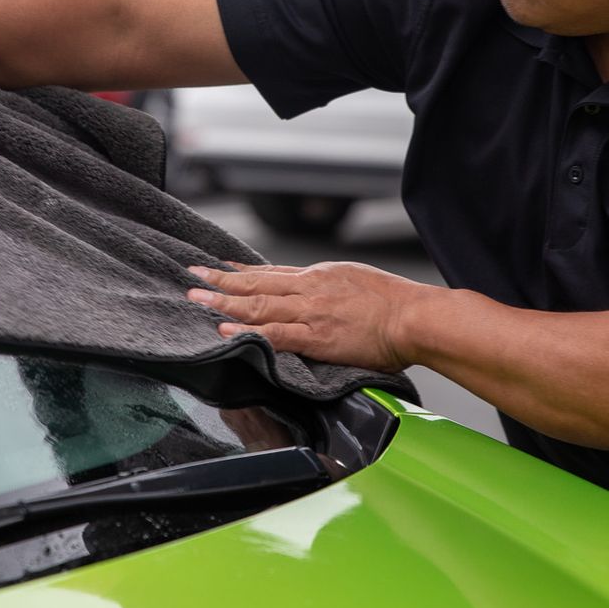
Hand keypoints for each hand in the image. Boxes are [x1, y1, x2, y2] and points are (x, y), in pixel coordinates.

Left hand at [185, 261, 424, 372]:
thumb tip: (317, 291)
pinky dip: (248, 331)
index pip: (272, 273)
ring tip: (197, 300)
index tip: (220, 270)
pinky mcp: (317, 337)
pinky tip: (226, 331)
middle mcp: (310, 289)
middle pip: (256, 284)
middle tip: (193, 277)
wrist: (415, 317)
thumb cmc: (396, 303)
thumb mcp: (356, 281)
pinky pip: (275, 334)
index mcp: (319, 276)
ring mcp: (311, 312)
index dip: (242, 272)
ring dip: (224, 303)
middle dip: (221, 282)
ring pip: (258, 305)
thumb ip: (331, 287)